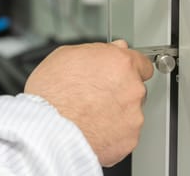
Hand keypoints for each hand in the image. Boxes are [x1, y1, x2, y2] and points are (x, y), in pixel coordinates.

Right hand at [24, 39, 153, 166]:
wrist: (48, 132)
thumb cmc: (51, 94)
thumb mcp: (64, 55)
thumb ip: (95, 50)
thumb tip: (110, 49)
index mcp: (120, 64)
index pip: (142, 63)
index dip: (129, 68)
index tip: (122, 73)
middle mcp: (132, 88)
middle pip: (135, 88)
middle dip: (119, 91)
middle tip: (95, 95)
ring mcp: (133, 116)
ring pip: (130, 112)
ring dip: (116, 112)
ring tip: (89, 114)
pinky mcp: (128, 140)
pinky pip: (124, 134)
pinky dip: (112, 133)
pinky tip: (92, 128)